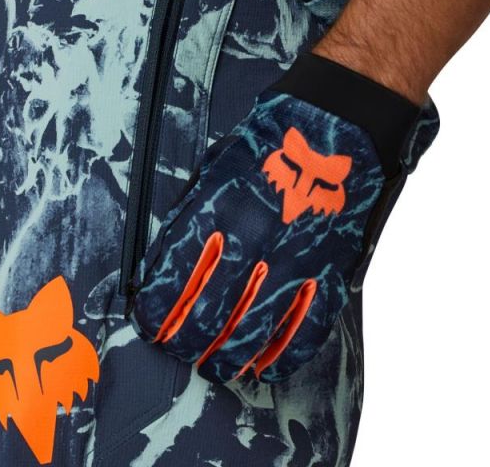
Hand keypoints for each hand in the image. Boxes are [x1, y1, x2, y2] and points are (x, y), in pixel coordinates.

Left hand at [129, 53, 433, 383]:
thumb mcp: (216, 167)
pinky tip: (264, 367)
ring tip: (214, 366)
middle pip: (208, 316)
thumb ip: (195, 215)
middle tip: (179, 352)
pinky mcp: (331, 270)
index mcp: (217, 211)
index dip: (156, 314)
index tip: (150, 325)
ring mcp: (294, 260)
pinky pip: (306, 329)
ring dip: (227, 358)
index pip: (173, 280)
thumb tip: (170, 261)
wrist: (340, 121)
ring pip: (252, 332)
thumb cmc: (272, 138)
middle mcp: (252, 242)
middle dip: (186, 344)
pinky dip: (282, 355)